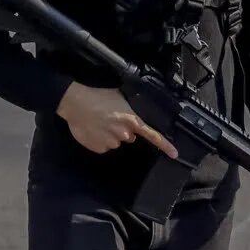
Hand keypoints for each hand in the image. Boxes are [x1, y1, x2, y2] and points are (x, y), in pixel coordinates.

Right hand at [56, 83, 177, 157]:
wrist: (74, 103)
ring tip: (98, 122)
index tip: (175, 154)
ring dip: (109, 134)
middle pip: (129, 137)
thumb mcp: (118, 96)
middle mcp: (124, 134)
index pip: (152, 135)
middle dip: (123, 130)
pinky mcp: (99, 148)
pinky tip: (92, 129)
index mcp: (131, 121)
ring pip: (115, 141)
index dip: (165, 145)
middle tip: (110, 119)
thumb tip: (134, 111)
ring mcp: (111, 142)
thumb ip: (129, 107)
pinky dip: (99, 140)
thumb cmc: (96, 96)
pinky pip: (103, 146)